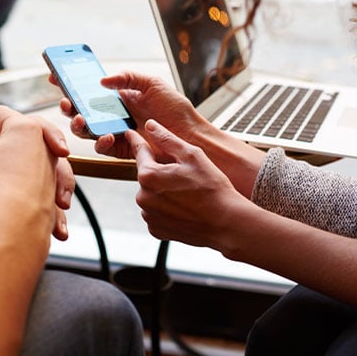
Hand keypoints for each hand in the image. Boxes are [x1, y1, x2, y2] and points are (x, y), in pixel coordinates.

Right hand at [0, 106, 72, 240]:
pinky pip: (40, 181)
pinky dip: (26, 183)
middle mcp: (44, 146)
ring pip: (37, 156)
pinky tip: (11, 192)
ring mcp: (51, 170)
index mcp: (24, 129)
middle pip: (26, 129)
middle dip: (6, 133)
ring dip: (18, 159)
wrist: (14, 227)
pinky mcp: (52, 193)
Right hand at [51, 70, 204, 158]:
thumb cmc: (174, 108)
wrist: (190, 135)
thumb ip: (127, 77)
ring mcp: (115, 132)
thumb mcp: (152, 84)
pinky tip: (107, 135)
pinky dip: (100, 141)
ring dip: (79, 125)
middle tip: (67, 103)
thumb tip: (102, 81)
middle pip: (81, 111)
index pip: (88, 89)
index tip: (54, 78)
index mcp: (118, 97)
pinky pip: (102, 146)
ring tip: (81, 120)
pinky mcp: (121, 149)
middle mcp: (113, 115)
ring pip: (86, 130)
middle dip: (69, 107)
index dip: (70, 84)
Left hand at [125, 119, 251, 249]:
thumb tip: (150, 126)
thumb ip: (167, 139)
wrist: (226, 223)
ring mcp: (148, 215)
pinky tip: (184, 207)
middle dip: (160, 171)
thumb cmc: (212, 189)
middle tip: (184, 175)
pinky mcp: (156, 229)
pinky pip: (156, 212)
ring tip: (187, 194)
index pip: (139, 151)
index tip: (130, 133)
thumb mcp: (192, 155)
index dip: (137, 140)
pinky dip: (166, 208)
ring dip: (163, 191)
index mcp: (148, 176)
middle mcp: (143, 197)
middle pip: (147, 175)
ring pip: (151, 195)